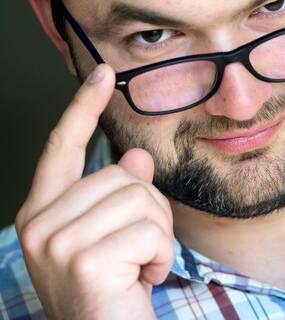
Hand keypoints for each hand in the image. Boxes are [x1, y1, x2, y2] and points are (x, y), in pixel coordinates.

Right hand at [15, 64, 173, 319]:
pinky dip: (161, 255)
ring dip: (156, 234)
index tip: (103, 74)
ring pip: (139, 197)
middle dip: (148, 210)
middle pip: (121, 174)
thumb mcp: (115, 234)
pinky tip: (142, 280)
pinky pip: (150, 229)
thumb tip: (135, 157)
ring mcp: (55, 242)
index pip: (63, 146)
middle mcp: (38, 224)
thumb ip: (119, 192)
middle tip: (138, 251)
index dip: (84, 107)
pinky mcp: (84, 259)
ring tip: (139, 267)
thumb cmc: (111, 294)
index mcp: (43, 212)